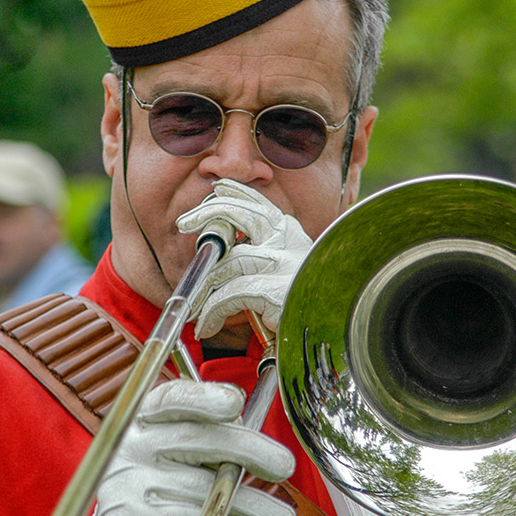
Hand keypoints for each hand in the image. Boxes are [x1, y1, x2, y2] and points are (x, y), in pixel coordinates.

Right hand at [94, 378, 295, 515]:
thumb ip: (216, 438)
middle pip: (195, 438)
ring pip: (199, 487)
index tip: (237, 402)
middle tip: (285, 465)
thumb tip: (254, 433)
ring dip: (249, 503)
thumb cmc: (169, 489)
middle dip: (248, 449)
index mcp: (146, 418)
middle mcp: (131, 444)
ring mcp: (124, 483)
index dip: (204, 397)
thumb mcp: (188, 456)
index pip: (172, 398)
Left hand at [176, 179, 312, 338]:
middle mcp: (287, 242)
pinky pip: (230, 295)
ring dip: (206, 286)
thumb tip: (228, 252)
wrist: (330, 328)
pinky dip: (213, 311)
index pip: (259, 204)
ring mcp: (281, 263)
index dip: (236, 193)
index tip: (218, 187)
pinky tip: (208, 324)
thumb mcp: (285, 272)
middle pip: (241, 214)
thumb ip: (262, 257)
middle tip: (184, 222)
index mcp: (291, 234)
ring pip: (229, 263)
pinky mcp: (273, 289)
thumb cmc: (304, 304)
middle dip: (208, 212)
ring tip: (196, 308)